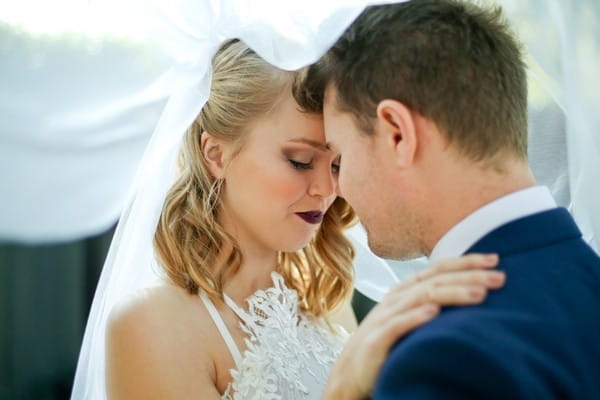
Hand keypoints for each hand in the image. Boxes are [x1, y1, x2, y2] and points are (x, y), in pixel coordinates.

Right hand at [322, 253, 502, 399]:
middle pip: (435, 281)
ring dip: (451, 294)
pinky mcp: (375, 342)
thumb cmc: (387, 344)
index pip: (437, 269)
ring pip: (420, 299)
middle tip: (500, 277)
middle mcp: (395, 299)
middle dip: (468, 276)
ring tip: (479, 295)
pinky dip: (414, 318)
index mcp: (404, 291)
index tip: (494, 259)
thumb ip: (432, 303)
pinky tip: (434, 313)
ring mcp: (384, 318)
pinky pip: (396, 326)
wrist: (351, 373)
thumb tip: (472, 293)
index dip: (464, 262)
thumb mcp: (409, 317)